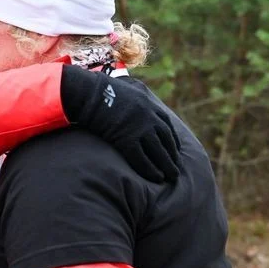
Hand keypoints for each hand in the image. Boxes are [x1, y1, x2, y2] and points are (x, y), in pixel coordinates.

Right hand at [59, 64, 181, 182]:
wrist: (91, 94)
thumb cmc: (103, 92)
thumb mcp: (127, 90)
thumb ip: (135, 98)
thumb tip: (135, 99)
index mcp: (150, 105)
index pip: (167, 127)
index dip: (172, 141)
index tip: (176, 152)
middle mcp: (149, 118)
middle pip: (166, 140)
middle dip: (173, 156)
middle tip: (177, 169)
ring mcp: (140, 129)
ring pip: (158, 151)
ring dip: (166, 165)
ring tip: (171, 176)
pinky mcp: (127, 140)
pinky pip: (141, 159)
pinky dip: (150, 169)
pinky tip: (156, 178)